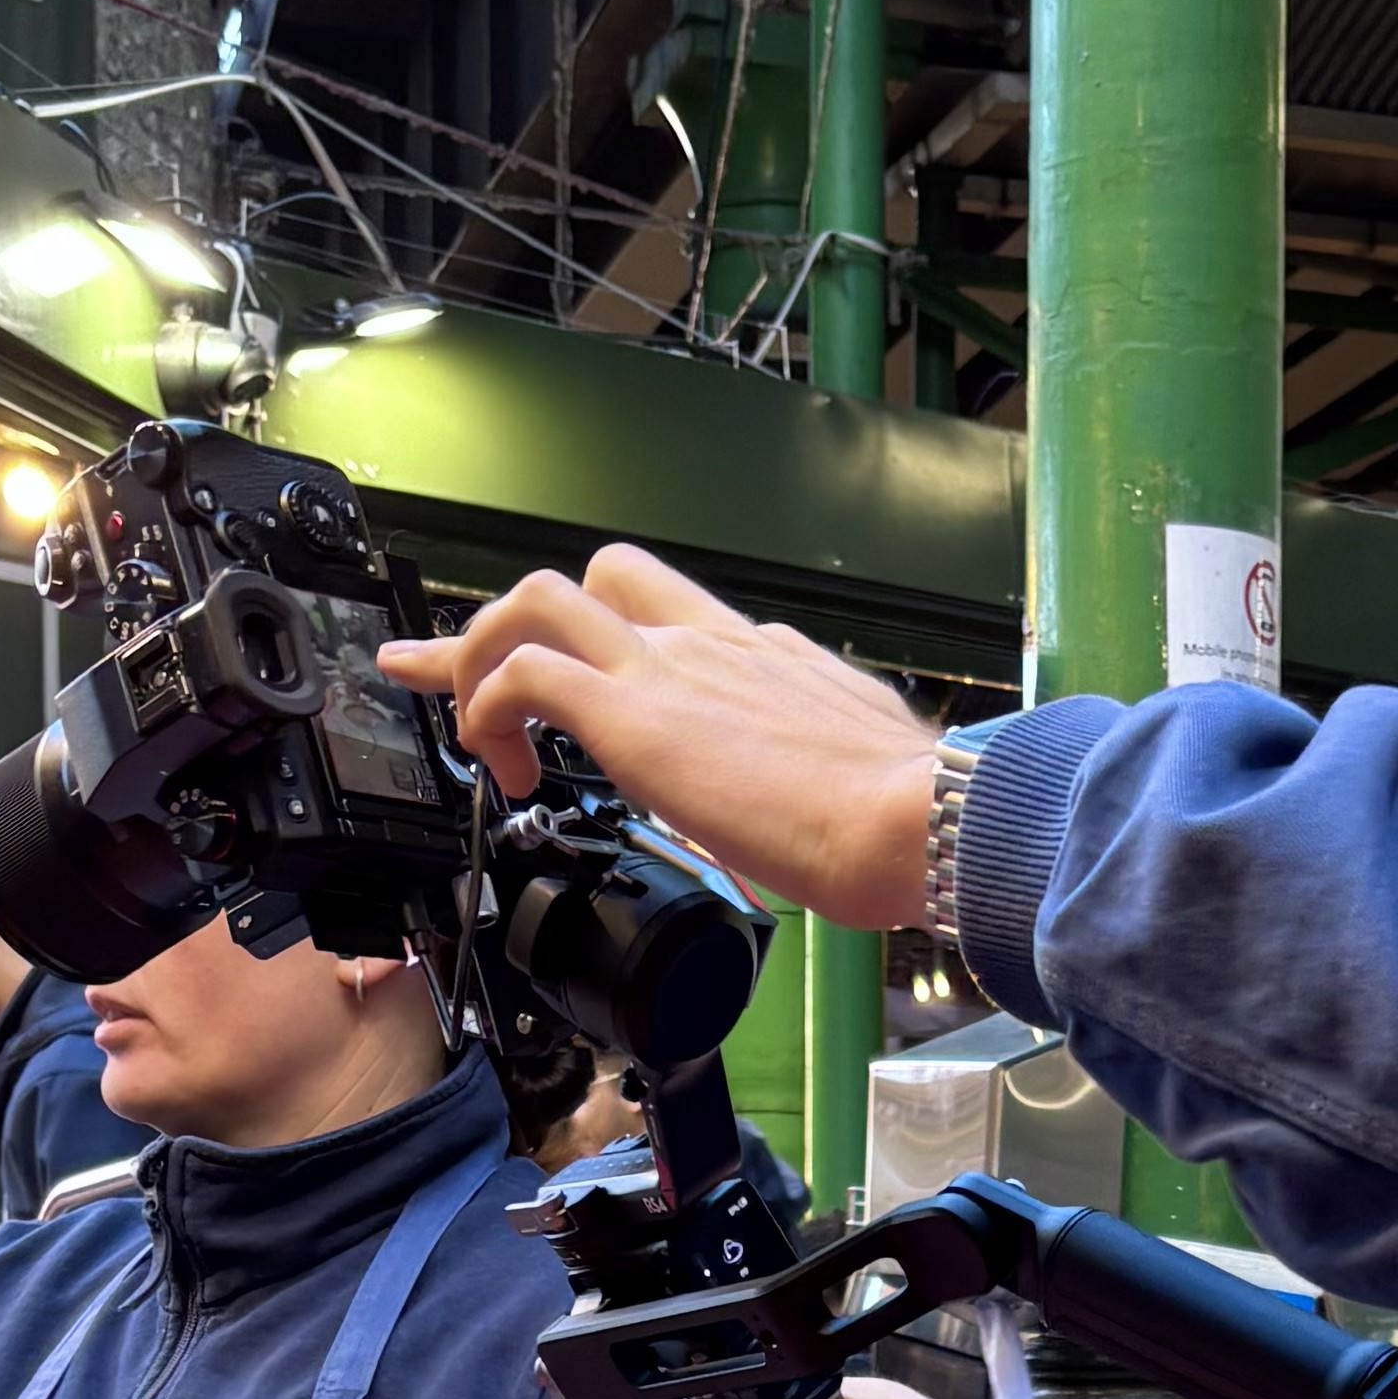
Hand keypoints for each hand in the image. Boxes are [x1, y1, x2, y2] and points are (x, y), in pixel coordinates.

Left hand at [382, 551, 936, 929]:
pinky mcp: (636, 715)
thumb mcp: (857, 772)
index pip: (671, 616)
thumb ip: (818, 770)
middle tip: (486, 689)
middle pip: (596, 579)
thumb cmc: (905, 817)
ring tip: (482, 734)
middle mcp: (710, 647)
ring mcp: (669, 671)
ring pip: (535, 600)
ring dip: (484, 658)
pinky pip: (522, 675)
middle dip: (527, 627)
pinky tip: (502, 767)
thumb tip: (815, 809)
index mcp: (762, 659)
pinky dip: (486, 709)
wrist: (916, 820)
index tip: (583, 685)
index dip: (611, 643)